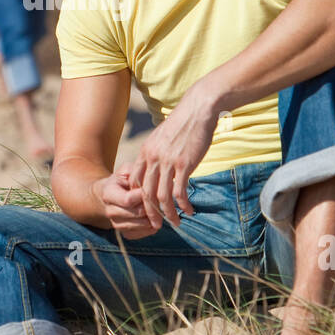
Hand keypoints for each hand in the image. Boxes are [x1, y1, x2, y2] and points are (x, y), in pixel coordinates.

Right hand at [91, 166, 157, 239]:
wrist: (111, 195)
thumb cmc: (122, 180)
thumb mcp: (126, 170)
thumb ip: (136, 172)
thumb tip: (150, 180)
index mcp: (108, 194)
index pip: (128, 200)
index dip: (143, 195)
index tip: (154, 188)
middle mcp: (110, 211)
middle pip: (137, 213)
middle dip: (152, 206)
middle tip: (162, 198)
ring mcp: (116, 224)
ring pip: (142, 224)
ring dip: (154, 216)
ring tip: (159, 206)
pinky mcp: (125, 233)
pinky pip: (143, 233)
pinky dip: (152, 226)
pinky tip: (155, 216)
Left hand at [128, 77, 221, 228]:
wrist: (198, 109)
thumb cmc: (183, 123)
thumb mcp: (162, 137)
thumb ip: (157, 152)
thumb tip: (158, 166)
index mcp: (146, 152)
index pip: (136, 181)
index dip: (139, 198)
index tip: (146, 209)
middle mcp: (153, 158)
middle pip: (145, 193)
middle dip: (150, 212)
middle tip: (156, 225)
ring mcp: (167, 162)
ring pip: (161, 197)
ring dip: (168, 214)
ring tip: (175, 223)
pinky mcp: (184, 164)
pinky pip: (179, 192)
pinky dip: (183, 205)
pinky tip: (189, 211)